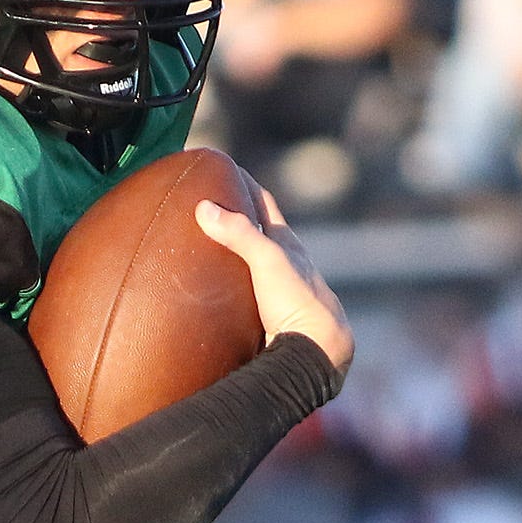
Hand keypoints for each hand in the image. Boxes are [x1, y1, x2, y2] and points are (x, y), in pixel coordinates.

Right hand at [196, 187, 352, 382]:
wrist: (317, 353)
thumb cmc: (298, 302)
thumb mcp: (268, 261)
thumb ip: (240, 234)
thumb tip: (204, 207)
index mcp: (289, 245)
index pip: (264, 204)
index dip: (245, 184)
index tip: (224, 169)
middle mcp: (288, 265)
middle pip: (262, 232)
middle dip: (239, 217)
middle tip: (210, 206)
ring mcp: (282, 293)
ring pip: (257, 265)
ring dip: (236, 255)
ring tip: (209, 250)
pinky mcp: (273, 319)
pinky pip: (248, 295)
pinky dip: (232, 288)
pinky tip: (218, 297)